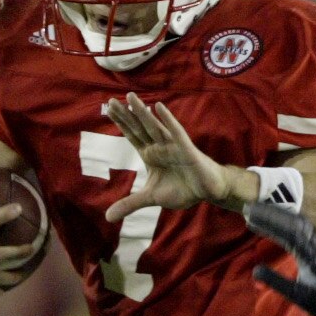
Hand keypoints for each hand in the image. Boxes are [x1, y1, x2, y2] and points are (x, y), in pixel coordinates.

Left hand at [102, 96, 243, 222]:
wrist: (207, 191)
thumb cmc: (182, 189)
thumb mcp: (151, 198)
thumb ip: (130, 204)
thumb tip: (108, 217)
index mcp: (150, 154)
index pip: (132, 135)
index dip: (121, 122)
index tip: (108, 108)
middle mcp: (159, 147)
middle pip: (139, 128)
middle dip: (126, 115)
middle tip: (111, 101)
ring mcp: (172, 146)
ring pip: (154, 127)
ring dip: (143, 113)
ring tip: (131, 97)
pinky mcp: (186, 149)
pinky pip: (176, 133)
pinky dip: (168, 120)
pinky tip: (158, 107)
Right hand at [244, 202, 315, 315]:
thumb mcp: (298, 296)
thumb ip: (277, 282)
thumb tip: (255, 269)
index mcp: (312, 257)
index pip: (289, 234)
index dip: (270, 223)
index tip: (250, 218)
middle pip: (293, 222)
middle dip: (270, 213)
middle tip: (248, 208)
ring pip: (298, 221)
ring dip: (278, 213)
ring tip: (257, 210)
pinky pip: (302, 226)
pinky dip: (286, 219)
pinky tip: (274, 218)